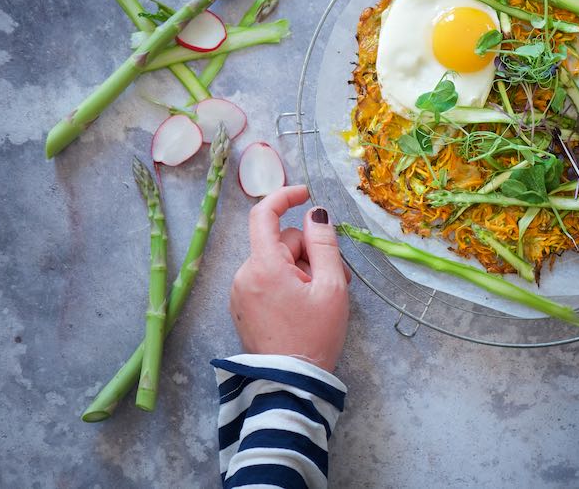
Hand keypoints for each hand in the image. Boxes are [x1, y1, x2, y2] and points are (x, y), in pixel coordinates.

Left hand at [229, 185, 350, 372]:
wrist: (291, 384)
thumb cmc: (314, 336)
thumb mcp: (331, 287)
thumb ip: (324, 243)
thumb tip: (316, 213)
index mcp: (263, 266)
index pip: (263, 214)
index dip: (284, 196)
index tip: (306, 194)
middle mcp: (244, 274)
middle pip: (278, 242)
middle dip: (308, 251)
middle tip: (338, 277)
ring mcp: (240, 292)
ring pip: (275, 261)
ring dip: (301, 269)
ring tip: (324, 296)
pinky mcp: (242, 307)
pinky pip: (266, 280)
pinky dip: (287, 283)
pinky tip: (306, 305)